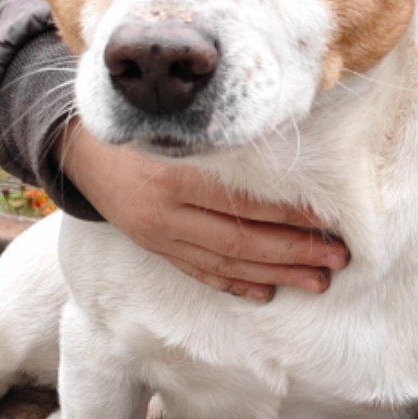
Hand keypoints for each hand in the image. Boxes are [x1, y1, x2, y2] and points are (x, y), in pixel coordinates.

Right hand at [55, 121, 348, 302]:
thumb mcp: (172, 126)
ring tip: (317, 281)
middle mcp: (165, 214)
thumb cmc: (139, 127)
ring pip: (226, 264)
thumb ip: (218, 140)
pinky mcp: (156, 249)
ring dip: (276, 275)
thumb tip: (285, 150)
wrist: (80, 151)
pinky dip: (235, 285)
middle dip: (294, 252)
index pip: (241, 203)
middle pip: (240, 241)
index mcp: (172, 177)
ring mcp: (159, 237)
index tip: (328, 220)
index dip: (288, 215)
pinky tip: (266, 293)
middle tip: (337, 259)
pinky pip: (200, 273)